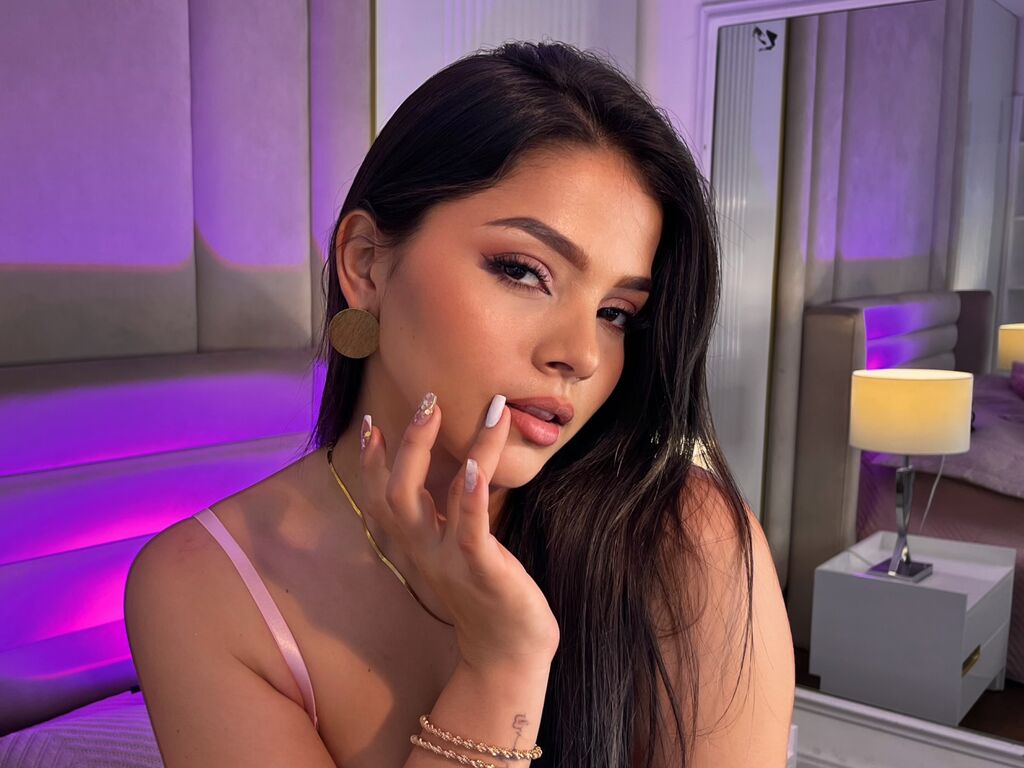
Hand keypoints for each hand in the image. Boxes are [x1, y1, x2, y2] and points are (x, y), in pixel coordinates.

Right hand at [358, 393, 559, 671]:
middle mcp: (422, 551)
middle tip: (428, 400)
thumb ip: (450, 513)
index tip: (371, 422)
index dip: (372, 460)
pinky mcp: (482, 571)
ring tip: (468, 409)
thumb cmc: (487, 593)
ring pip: (426, 500)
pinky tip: (477, 467)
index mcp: (415, 544)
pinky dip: (470, 496)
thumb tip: (460, 469)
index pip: (380, 497)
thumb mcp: (458, 549)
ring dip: (445, 450)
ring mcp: (448, 561)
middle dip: (407, 443)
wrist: (508, 653)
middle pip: (392, 491)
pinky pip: (469, 529)